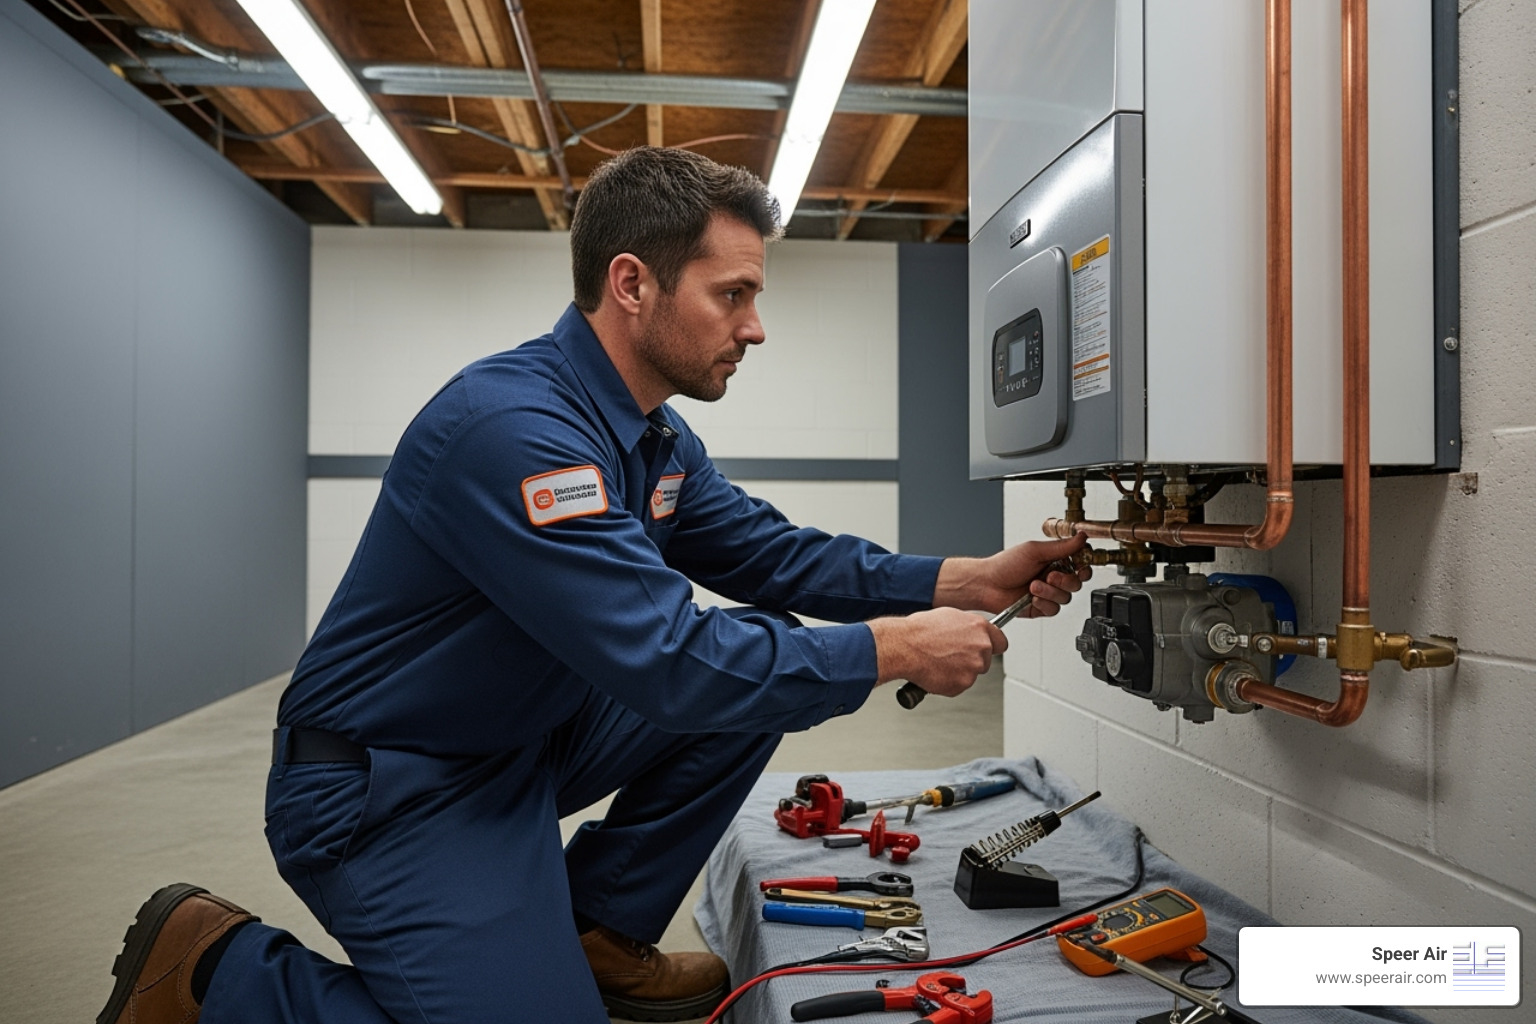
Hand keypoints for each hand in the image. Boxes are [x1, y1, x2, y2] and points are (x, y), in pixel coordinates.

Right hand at [868, 608, 1006, 697]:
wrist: (904, 647)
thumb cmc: (920, 630)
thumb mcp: (949, 616)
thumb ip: (968, 627)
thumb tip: (972, 632)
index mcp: (979, 628)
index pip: (1001, 642)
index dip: (991, 646)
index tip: (986, 649)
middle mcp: (981, 647)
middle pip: (985, 660)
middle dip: (971, 660)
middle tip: (950, 655)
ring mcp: (973, 667)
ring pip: (971, 673)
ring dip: (959, 671)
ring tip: (938, 661)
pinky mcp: (962, 684)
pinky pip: (959, 686)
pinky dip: (948, 682)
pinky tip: (935, 671)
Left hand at [934, 533, 1092, 618]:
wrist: (987, 585)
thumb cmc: (1004, 565)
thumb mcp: (1034, 551)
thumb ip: (1061, 546)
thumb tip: (1082, 536)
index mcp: (1053, 559)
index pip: (1079, 564)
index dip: (1083, 566)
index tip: (1080, 566)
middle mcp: (1052, 576)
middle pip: (1076, 583)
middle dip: (1065, 581)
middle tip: (1050, 576)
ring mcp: (1047, 592)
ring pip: (1066, 597)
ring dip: (1050, 592)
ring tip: (1033, 586)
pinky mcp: (1041, 607)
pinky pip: (1054, 609)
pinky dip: (1044, 603)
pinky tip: (1032, 598)